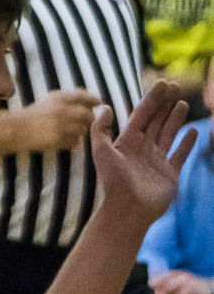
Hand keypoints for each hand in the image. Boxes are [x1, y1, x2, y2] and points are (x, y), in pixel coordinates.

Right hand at [14, 89, 103, 152]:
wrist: (18, 129)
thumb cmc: (33, 113)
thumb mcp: (49, 99)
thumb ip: (67, 98)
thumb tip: (86, 99)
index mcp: (59, 98)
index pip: (84, 96)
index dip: (93, 99)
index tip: (99, 103)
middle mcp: (63, 111)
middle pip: (88, 115)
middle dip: (89, 118)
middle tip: (86, 120)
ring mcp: (62, 126)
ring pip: (83, 129)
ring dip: (80, 130)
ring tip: (71, 130)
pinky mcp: (60, 140)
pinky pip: (75, 141)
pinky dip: (73, 141)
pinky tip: (64, 138)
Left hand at [91, 82, 196, 232]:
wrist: (127, 210)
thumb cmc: (113, 181)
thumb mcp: (101, 151)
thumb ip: (100, 128)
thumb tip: (103, 106)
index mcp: (127, 141)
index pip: (142, 114)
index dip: (152, 98)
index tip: (163, 83)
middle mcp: (143, 148)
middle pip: (156, 120)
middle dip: (165, 104)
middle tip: (176, 86)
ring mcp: (157, 161)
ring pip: (168, 134)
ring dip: (176, 118)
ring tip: (183, 103)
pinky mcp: (170, 174)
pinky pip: (180, 154)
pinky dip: (187, 143)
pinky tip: (194, 130)